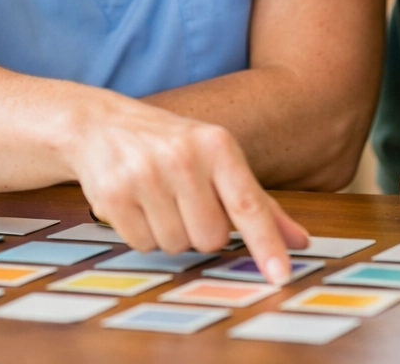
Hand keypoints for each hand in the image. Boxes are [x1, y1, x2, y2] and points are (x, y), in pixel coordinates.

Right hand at [67, 91, 308, 284]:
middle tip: (186, 201)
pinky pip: (143, 245)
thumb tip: (300, 242)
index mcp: (217, 145)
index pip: (248, 205)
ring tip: (158, 198)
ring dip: (171, 232)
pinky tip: (136, 203)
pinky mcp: (113, 196)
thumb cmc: (171, 145)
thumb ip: (258, 203)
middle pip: (211, 238)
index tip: (282, 275)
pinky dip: (143, 233)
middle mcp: (183, 157)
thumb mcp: (217, 159)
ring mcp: (145, 176)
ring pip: (177, 245)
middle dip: (202, 231)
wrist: (100, 124)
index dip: (267, 243)